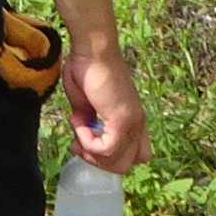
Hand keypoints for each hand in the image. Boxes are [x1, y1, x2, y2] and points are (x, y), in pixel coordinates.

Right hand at [62, 36, 148, 174]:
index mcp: (133, 119)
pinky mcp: (123, 120)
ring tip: (78, 130)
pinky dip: (89, 143)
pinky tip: (79, 124)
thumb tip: (84, 136)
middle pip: (125, 165)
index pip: (136, 156)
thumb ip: (90, 123)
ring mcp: (133, 123)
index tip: (86, 141)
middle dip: (98, 161)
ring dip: (92, 152)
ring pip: (119, 164)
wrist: (92, 50)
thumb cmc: (87, 68)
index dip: (109, 157)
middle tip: (79, 143)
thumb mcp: (86, 104)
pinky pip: (107, 149)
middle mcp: (138, 124)